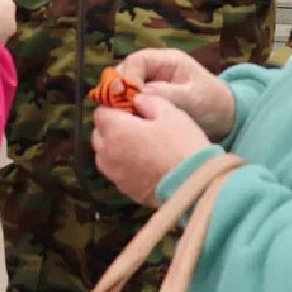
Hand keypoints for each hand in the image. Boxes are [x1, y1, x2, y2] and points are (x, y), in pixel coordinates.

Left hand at [92, 94, 212, 206]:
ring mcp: (114, 174)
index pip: (100, 112)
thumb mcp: (169, 113)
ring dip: (114, 146)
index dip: (114, 106)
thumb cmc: (181, 145)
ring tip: (138, 145)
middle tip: (135, 124)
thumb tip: (135, 101)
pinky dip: (122, 164)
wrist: (192, 186)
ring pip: (104, 154)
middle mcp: (107, 152)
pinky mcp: (123, 189)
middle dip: (111, 126)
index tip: (129, 107)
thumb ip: (147, 101)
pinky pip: (115, 171)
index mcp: (115, 130)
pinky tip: (142, 162)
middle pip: (99, 133)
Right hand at [118, 48, 235, 141]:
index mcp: (168, 60)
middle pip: (126, 71)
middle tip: (118, 110)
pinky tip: (128, 122)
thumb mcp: (192, 98)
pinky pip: (131, 100)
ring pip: (125, 87)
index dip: (127, 77)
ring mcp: (151, 82)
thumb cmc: (213, 104)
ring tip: (122, 117)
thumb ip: (166, 94)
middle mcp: (156, 68)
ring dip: (121, 100)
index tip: (126, 98)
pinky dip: (127, 109)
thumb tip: (138, 95)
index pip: (137, 61)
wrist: (226, 118)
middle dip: (119, 89)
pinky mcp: (150, 98)